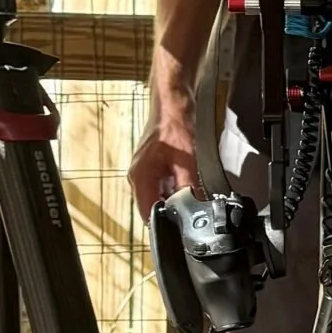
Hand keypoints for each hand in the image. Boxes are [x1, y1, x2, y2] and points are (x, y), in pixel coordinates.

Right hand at [129, 87, 198, 221]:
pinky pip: (163, 187)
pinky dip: (175, 191)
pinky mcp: (152, 168)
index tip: (181, 229)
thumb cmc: (174, 124)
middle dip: (172, 214)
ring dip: (174, 201)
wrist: (173, 103)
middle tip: (191, 214)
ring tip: (191, 198)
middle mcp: (138, 177)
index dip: (164, 225)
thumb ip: (188, 188)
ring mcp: (144, 173)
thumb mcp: (187, 160)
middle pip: (153, 208)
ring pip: (159, 198)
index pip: (148, 213)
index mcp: (140, 177)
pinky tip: (188, 186)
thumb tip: (193, 208)